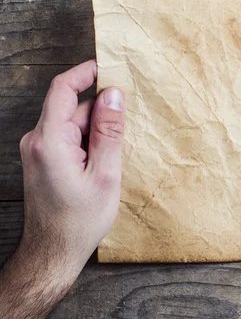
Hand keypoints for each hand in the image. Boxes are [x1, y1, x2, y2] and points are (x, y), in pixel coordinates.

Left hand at [16, 60, 125, 283]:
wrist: (53, 251)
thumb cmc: (79, 220)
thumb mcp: (105, 174)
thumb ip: (109, 131)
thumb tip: (114, 95)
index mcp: (49, 141)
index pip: (62, 89)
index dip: (85, 73)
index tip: (107, 67)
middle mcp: (36, 141)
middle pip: (71, 108)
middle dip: (100, 113)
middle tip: (125, 131)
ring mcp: (37, 151)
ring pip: (71, 124)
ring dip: (94, 132)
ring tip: (111, 161)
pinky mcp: (42, 160)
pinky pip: (67, 138)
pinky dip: (86, 142)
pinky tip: (100, 164)